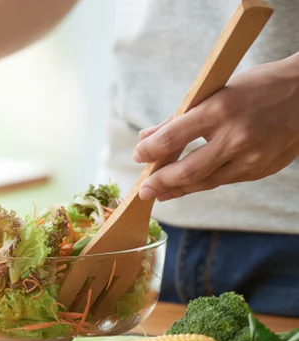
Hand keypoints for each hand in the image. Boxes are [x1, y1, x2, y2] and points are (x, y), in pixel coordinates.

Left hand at [133, 57, 298, 200]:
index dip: (149, 151)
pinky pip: (224, 180)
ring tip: (160, 192)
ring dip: (178, 190)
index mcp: (220, 109)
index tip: (138, 156)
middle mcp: (235, 136)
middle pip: (187, 171)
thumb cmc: (259, 87)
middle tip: (143, 191)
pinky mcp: (261, 170)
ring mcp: (251, 157)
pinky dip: (204, 182)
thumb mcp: (217, 92)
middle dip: (160, 183)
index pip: (172, 137)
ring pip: (205, 182)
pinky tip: (189, 184)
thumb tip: (146, 138)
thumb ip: (180, 118)